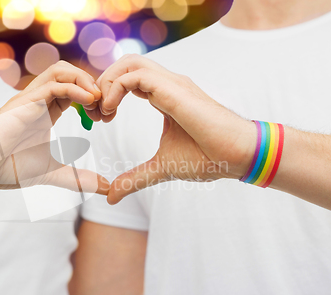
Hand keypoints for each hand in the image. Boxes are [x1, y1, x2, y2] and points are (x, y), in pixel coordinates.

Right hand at [0, 61, 109, 194]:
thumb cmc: (10, 167)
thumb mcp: (53, 172)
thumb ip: (78, 179)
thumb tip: (104, 189)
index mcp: (47, 111)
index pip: (75, 89)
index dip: (93, 97)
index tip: (106, 116)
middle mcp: (40, 100)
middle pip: (70, 73)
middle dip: (92, 84)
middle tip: (104, 106)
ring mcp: (30, 98)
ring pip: (61, 70)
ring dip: (84, 79)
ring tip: (97, 98)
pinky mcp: (24, 102)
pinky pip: (53, 85)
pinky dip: (74, 88)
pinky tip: (89, 101)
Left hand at [87, 54, 255, 203]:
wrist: (236, 156)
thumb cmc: (207, 158)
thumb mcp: (160, 168)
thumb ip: (134, 178)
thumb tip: (111, 197)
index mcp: (164, 96)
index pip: (128, 80)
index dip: (108, 93)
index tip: (99, 118)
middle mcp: (166, 85)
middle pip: (126, 64)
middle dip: (103, 83)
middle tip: (94, 112)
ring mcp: (171, 84)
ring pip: (129, 63)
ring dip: (107, 82)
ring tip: (102, 111)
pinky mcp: (173, 89)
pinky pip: (135, 76)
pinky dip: (116, 89)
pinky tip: (111, 112)